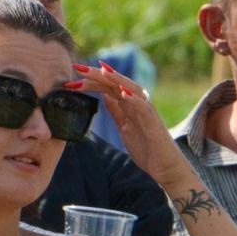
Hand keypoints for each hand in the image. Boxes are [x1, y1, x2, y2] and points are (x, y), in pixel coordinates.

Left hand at [65, 62, 189, 188]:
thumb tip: (104, 95)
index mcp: (128, 105)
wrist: (166, 167)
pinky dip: (134, 99)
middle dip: (97, 75)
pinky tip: (123, 93)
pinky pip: (144, 108)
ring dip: (116, 79)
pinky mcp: (154, 123)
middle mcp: (137, 104)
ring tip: (101, 71)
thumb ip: (116, 111)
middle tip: (77, 67)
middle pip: (115, 83)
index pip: (106, 87)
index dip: (90, 82)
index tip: (71, 79)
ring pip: (131, 89)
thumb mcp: (124, 127)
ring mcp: (146, 112)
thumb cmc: (147, 148)